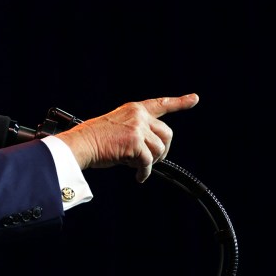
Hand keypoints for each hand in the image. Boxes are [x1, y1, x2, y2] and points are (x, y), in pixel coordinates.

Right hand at [56, 93, 198, 182]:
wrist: (80, 144)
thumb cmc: (93, 139)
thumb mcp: (117, 126)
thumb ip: (136, 131)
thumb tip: (151, 150)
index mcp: (134, 109)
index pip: (161, 104)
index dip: (180, 102)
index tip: (194, 99)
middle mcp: (139, 116)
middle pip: (167, 133)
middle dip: (164, 149)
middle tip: (155, 160)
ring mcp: (138, 128)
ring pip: (159, 149)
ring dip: (152, 162)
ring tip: (138, 167)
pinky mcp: (135, 143)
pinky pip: (148, 162)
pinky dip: (145, 172)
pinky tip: (139, 176)